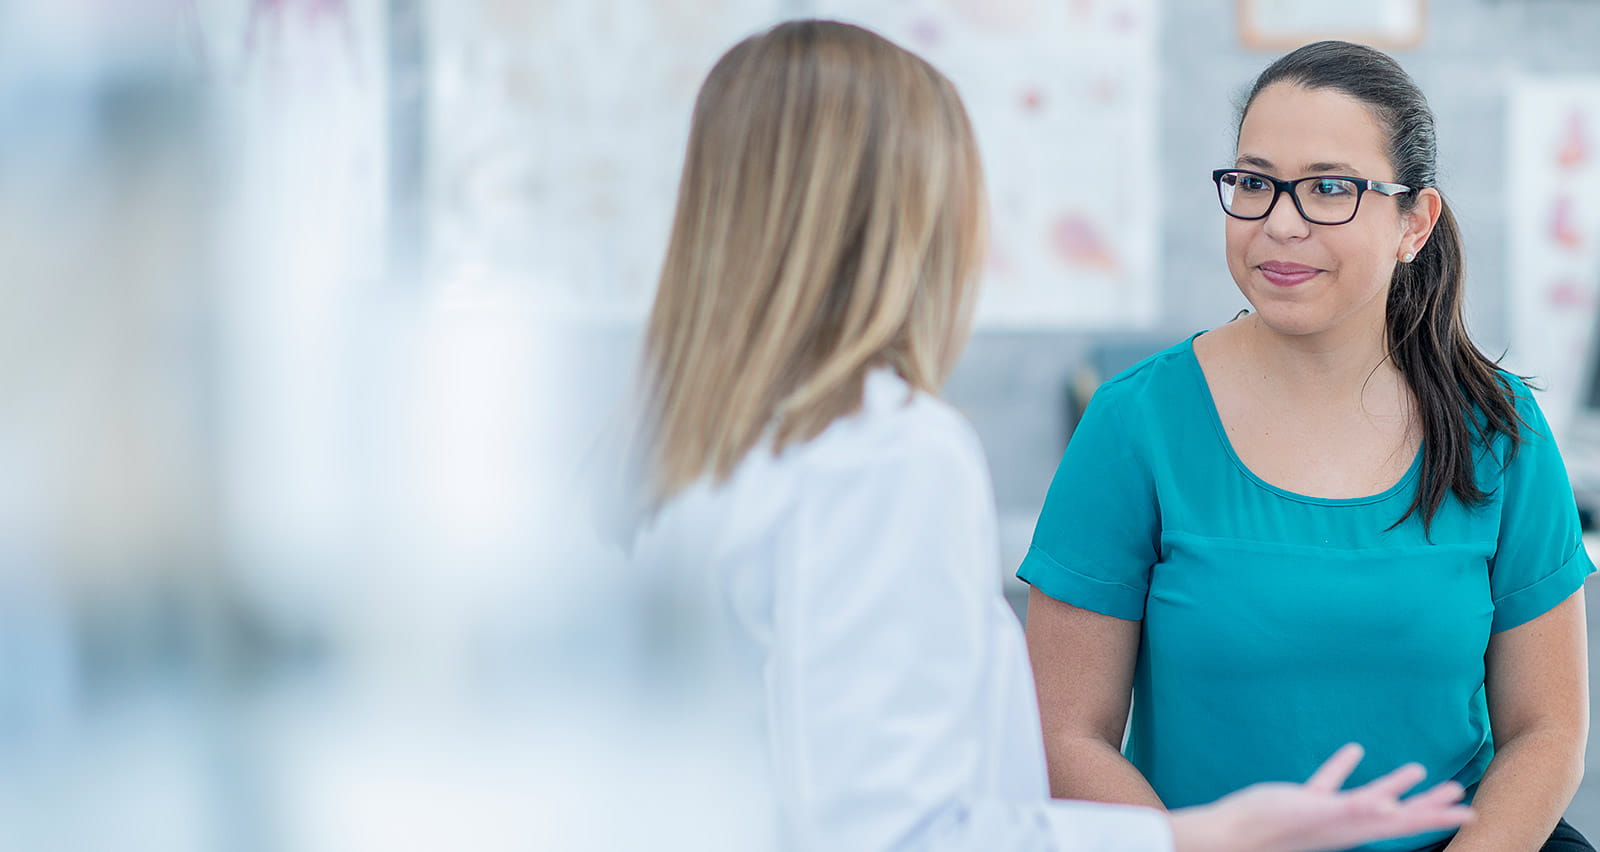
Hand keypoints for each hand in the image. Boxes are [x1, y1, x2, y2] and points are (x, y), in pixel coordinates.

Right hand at [1170, 743, 1473, 851]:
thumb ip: (1352, 810)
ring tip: (1417, 769)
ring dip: (1394, 785)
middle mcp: (1347, 826)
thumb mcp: (1315, 813)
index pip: (1407, 822)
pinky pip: (1332, 784)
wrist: (1229, 835)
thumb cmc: (1270, 826)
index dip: (1438, 815)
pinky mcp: (1303, 804)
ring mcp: (1326, 816)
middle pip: (1398, 815)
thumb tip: (1389, 809)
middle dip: (1428, 804)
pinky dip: (1345, 768)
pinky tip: (1354, 750)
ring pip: (1369, 799)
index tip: (1469, 810)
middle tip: (1458, 793)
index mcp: (1354, 829)